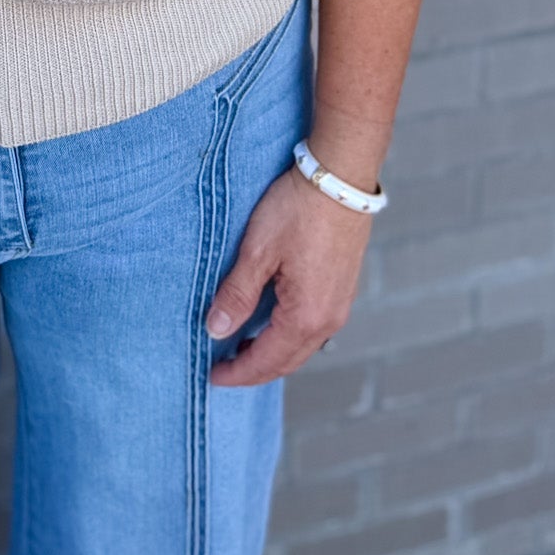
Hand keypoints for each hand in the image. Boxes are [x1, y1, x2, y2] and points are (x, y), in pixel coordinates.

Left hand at [203, 165, 370, 385]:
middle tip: (223, 369)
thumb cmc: (298, 210)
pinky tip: (271, 323)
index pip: (267, 360)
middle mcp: (329, 320)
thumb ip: (237, 294)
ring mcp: (340, 305)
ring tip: (242, 348)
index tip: (212, 376)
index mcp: (306, 316)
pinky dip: (288, 336)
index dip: (238, 372)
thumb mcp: (258, 250)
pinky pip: (313, 328)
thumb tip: (216, 331)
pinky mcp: (342, 288)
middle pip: (287, 360)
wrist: (340, 178)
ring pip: (302, 346)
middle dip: (255, 369)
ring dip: (273, 354)